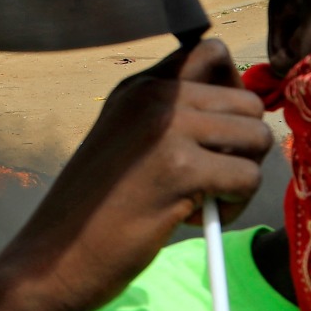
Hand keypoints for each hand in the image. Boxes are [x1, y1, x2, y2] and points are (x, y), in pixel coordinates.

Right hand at [0, 39, 270, 310]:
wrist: (53, 258)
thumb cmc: (93, 210)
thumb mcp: (126, 140)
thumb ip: (170, 116)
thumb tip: (244, 112)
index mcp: (138, 86)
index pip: (212, 53)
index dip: (232, 92)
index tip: (217, 133)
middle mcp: (153, 96)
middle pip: (247, 102)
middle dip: (244, 145)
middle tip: (212, 178)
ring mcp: (166, 129)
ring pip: (257, 138)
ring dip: (243, 176)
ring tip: (205, 200)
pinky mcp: (180, 171)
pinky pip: (248, 177)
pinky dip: (234, 206)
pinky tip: (198, 219)